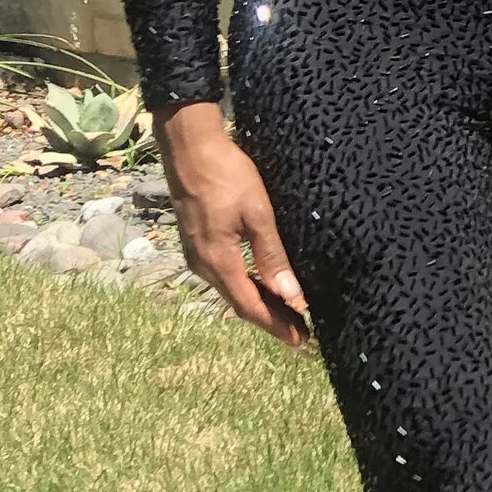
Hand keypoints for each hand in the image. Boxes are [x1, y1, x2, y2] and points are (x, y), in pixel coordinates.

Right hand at [154, 99, 307, 343]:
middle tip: (300, 333)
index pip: (250, 307)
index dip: (276, 326)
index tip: (300, 341)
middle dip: (270, 319)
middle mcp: (204, 265)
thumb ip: (272, 256)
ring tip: (286, 315)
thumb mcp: (258, 214)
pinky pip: (224, 275)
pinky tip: (261, 285)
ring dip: (258, 304)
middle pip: (240, 303)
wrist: (190, 149)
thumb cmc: (227, 176)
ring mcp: (197, 254)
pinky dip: (246, 287)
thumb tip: (291, 297)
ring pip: (231, 290)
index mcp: (219, 261)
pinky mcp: (197, 242)